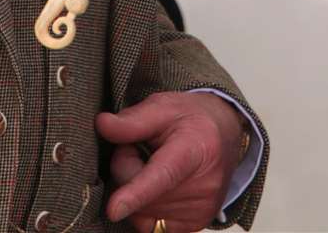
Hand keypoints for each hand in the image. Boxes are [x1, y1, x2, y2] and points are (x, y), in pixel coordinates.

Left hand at [97, 92, 245, 232]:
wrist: (225, 134)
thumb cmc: (190, 119)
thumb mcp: (162, 107)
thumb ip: (132, 120)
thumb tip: (103, 124)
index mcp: (196, 149)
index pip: (162, 175)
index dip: (136, 193)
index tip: (114, 210)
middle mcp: (205, 185)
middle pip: (142, 195)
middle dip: (128, 172)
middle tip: (141, 149)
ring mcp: (202, 210)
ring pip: (142, 213)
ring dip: (136, 192)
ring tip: (153, 165)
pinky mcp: (196, 225)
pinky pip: (151, 226)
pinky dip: (145, 209)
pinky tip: (158, 188)